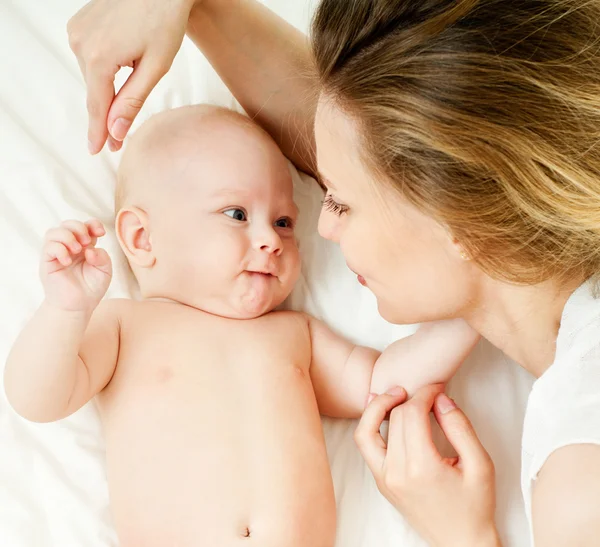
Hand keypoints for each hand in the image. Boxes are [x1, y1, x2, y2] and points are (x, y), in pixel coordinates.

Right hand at [41, 219, 111, 311]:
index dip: (93, 224)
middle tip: (87, 242)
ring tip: (77, 250)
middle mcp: (70, 247)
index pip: (86, 225)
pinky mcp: (48, 262)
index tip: (101, 233)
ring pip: (54, 231)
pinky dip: (59, 250)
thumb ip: (103, 257)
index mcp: (85, 246)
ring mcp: (57, 253)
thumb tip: (89, 249)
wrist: (78, 306)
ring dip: (67, 236)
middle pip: (68, 224)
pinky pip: (48, 247)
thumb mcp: (105, 271)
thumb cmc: (92, 288)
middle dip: (79, 227)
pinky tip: (68, 262)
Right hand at [67, 0, 196, 153]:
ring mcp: (76, 32)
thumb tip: (116, 131)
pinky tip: (122, 62)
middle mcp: (81, 43)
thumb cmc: (165, 22)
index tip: (96, 151)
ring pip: (93, 76)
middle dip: (107, 116)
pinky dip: (104, 69)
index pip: (98, 106)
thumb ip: (133, 100)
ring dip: (108, 89)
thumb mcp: (155, 67)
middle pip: (95, 92)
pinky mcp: (78, 24)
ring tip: (130, 84)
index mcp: (99, 57)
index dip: (98, 131)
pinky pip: (90, 58)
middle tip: (117, 142)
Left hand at [355, 385, 499, 546]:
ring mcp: (384, 479)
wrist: (461, 542)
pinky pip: (366, 445)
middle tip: (428, 393)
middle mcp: (396, 473)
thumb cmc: (475, 505)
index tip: (437, 388)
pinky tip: (383, 410)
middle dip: (410, 397)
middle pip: (393, 418)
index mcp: (421, 468)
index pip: (411, 414)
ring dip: (379, 407)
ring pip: (366, 430)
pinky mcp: (381, 481)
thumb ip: (460, 427)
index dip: (424, 393)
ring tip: (397, 394)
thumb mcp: (480, 465)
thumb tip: (441, 398)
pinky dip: (371, 424)